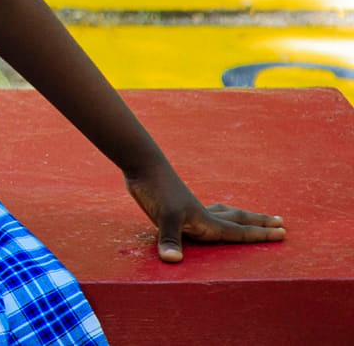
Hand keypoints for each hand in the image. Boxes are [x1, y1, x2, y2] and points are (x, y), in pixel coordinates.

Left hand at [126, 162, 284, 262]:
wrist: (141, 164)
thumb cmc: (156, 190)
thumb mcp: (163, 217)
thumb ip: (169, 240)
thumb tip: (172, 260)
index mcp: (206, 221)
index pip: (240, 231)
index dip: (261, 234)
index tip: (283, 233)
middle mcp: (202, 214)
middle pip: (238, 220)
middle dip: (259, 223)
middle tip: (280, 222)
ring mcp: (189, 208)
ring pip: (223, 213)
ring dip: (239, 216)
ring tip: (252, 216)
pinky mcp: (175, 205)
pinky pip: (203, 211)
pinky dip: (213, 213)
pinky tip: (208, 214)